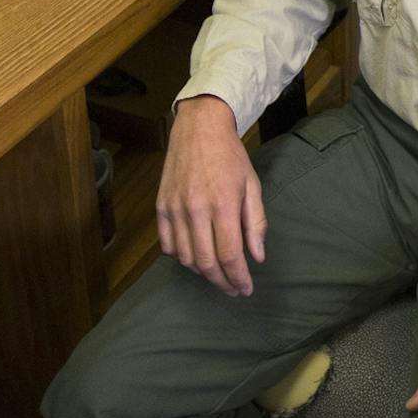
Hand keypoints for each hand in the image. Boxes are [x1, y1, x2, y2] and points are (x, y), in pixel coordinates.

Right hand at [155, 95, 265, 294]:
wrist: (199, 128)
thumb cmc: (230, 156)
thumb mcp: (252, 185)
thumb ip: (255, 223)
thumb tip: (257, 256)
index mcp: (222, 205)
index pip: (229, 255)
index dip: (238, 278)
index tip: (245, 289)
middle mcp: (195, 210)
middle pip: (206, 263)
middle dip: (222, 282)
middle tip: (233, 289)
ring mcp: (174, 209)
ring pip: (185, 258)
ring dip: (202, 272)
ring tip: (217, 273)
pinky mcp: (160, 207)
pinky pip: (167, 245)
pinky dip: (181, 257)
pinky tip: (195, 256)